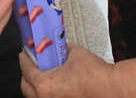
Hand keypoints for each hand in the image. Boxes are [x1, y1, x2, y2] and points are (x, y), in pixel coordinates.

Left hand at [20, 46, 135, 97]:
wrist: (111, 88)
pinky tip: (55, 86)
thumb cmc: (95, 74)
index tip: (24, 54)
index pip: (25, 69)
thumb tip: (60, 43)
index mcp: (44, 83)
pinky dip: (48, 93)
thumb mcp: (75, 52)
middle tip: (32, 65)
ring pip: (35, 96)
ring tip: (43, 75)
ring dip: (36, 86)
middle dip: (27, 74)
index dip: (24, 59)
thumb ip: (63, 47)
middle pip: (25, 86)